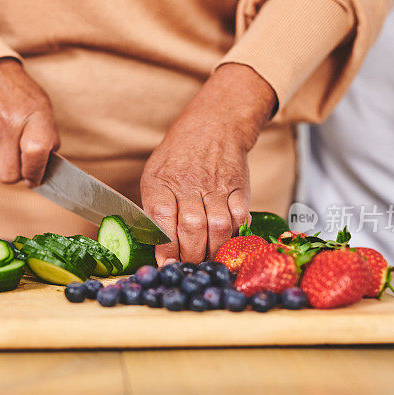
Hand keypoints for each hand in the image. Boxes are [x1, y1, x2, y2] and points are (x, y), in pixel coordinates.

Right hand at [0, 58, 59, 185]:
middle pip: (8, 175)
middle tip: (15, 157)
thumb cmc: (18, 94)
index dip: (35, 173)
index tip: (33, 177)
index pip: (36, 156)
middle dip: (14, 171)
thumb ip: (48, 140)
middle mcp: (6, 123)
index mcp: (33, 116)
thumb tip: (43, 171)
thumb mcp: (42, 108)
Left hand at [141, 63, 275, 264]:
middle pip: (192, 228)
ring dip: (213, 250)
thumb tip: (156, 247)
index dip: (166, 247)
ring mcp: (216, 185)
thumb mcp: (154, 176)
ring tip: (206, 260)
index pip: (162, 219)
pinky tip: (226, 242)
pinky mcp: (239, 187)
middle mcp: (188, 183)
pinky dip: (234, 235)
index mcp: (161, 182)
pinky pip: (240, 217)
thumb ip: (154, 209)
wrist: (212, 126)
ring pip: (218, 226)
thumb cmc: (178, 157)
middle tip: (188, 267)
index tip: (166, 265)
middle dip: (190, 255)